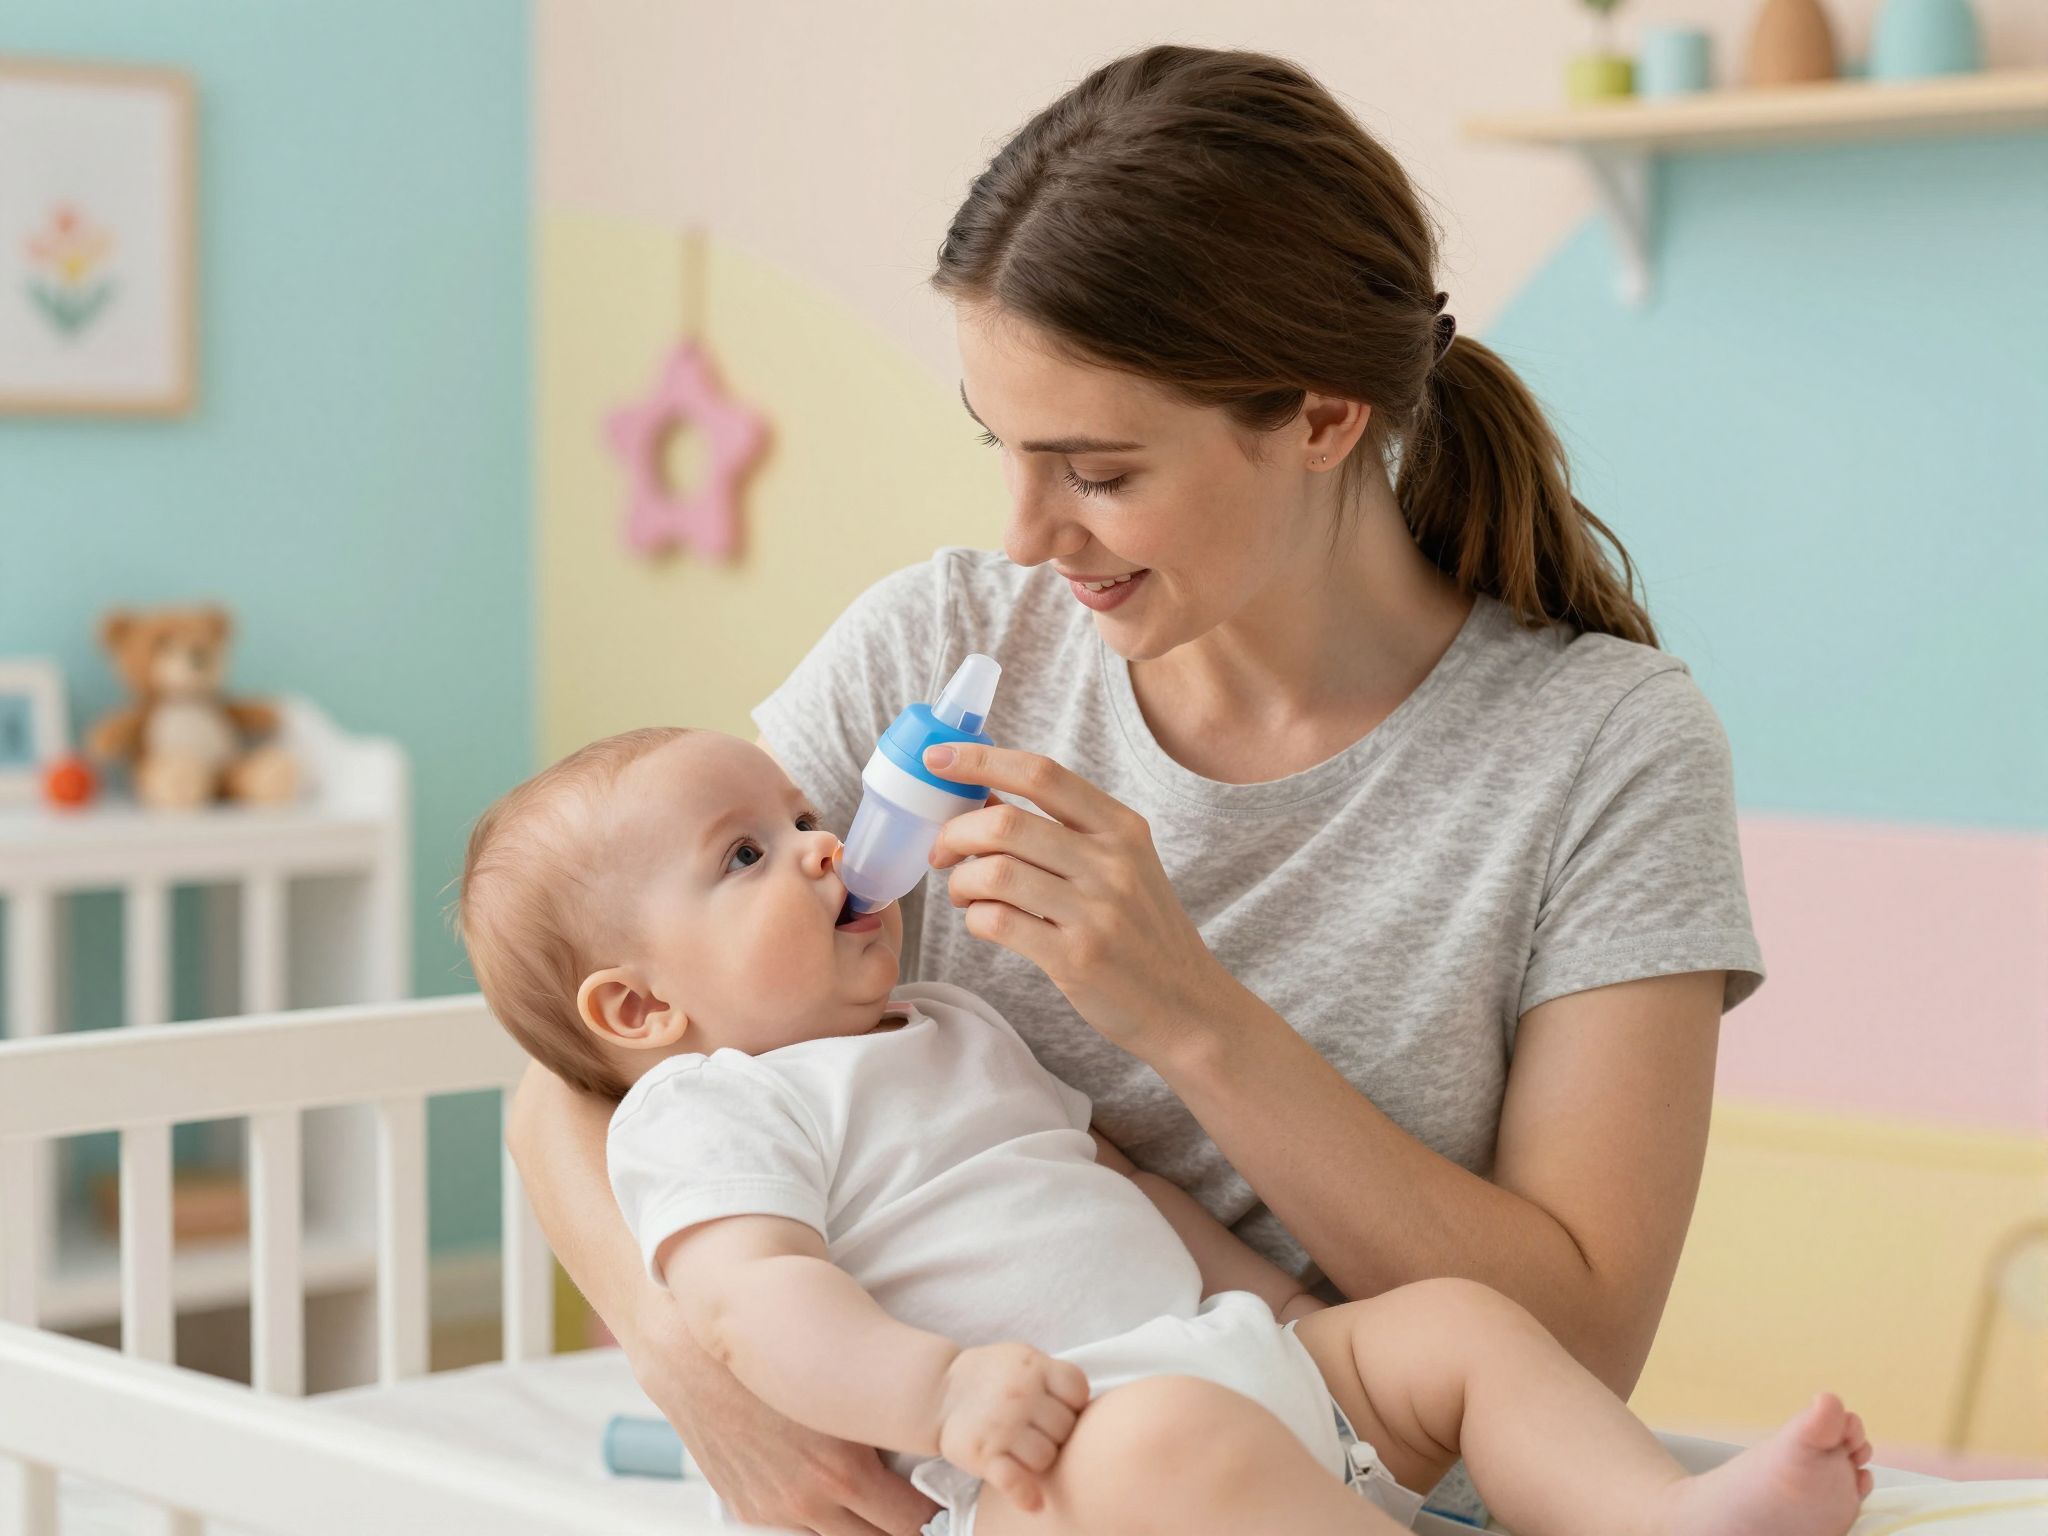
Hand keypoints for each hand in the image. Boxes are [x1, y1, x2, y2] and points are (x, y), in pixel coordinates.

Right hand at [631, 1292, 938, 1534]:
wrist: (690, 1354)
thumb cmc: (772, 1350)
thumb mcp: (841, 1380)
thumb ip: (881, 1417)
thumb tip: (924, 1433)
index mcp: (843, 1468)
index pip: (911, 1522)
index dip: (932, 1513)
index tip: (941, 1500)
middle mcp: (810, 1499)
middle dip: (901, 1526)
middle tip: (917, 1506)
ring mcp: (775, 1509)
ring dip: (859, 1525)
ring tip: (875, 1503)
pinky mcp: (747, 1509)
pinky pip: (795, 1532)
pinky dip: (818, 1518)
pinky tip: (828, 1496)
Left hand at [922, 742, 1236, 1060]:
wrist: (1187, 1005)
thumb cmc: (1142, 932)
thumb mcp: (1123, 865)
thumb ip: (1064, 832)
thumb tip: (981, 798)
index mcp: (1121, 827)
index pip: (1041, 774)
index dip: (981, 760)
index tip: (938, 758)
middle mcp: (1112, 862)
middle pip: (1005, 822)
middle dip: (954, 833)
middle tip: (942, 852)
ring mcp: (1096, 911)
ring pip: (995, 871)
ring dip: (961, 881)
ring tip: (963, 893)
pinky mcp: (1076, 958)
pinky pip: (998, 922)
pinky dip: (975, 918)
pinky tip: (983, 922)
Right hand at [933, 1342, 1090, 1512]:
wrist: (940, 1391)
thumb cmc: (993, 1376)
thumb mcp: (1024, 1359)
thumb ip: (1054, 1376)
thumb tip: (1090, 1407)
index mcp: (1033, 1366)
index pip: (1077, 1390)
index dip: (1073, 1403)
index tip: (1059, 1406)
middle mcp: (1019, 1394)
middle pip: (1064, 1428)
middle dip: (1055, 1432)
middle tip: (1037, 1429)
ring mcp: (1001, 1426)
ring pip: (1046, 1457)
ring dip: (1039, 1458)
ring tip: (1024, 1448)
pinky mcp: (984, 1454)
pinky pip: (1015, 1482)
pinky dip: (1026, 1495)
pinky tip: (1033, 1502)